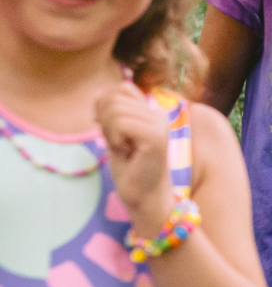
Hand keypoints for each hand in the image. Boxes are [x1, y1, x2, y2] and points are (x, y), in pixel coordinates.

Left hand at [95, 81, 174, 235]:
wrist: (145, 199)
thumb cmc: (130, 171)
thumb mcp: (116, 136)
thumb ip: (112, 114)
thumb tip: (97, 97)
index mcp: (151, 112)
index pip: (122, 88)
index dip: (105, 104)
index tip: (107, 129)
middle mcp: (159, 114)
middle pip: (115, 96)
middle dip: (104, 120)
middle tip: (116, 143)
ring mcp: (159, 124)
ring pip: (116, 109)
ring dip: (110, 131)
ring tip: (123, 148)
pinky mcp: (156, 137)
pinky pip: (121, 123)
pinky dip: (114, 138)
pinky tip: (125, 152)